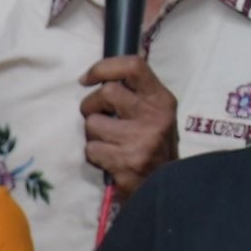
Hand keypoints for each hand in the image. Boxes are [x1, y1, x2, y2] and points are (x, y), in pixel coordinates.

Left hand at [78, 54, 178, 195]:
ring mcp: (141, 138)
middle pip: (105, 92)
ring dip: (92, 133)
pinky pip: (91, 148)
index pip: (133, 66)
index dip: (103, 68)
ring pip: (92, 123)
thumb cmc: (153, 143)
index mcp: (161, 99)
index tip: (86, 80)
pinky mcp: (126, 160)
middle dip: (91, 105)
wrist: (164, 183)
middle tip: (97, 117)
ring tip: (108, 141)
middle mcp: (154, 115)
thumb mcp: (154, 113)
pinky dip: (94, 154)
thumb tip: (98, 75)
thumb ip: (134, 94)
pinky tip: (110, 158)